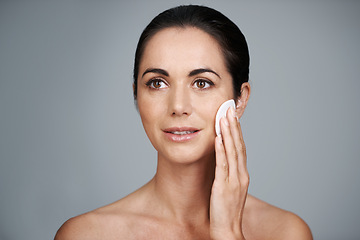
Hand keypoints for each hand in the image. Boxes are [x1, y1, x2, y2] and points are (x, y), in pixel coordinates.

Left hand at [210, 106, 248, 239]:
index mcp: (242, 175)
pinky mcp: (224, 187)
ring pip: (232, 151)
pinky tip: (218, 137)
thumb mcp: (230, 189)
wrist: (228, 231)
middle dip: (234, 126)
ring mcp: (234, 180)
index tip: (233, 117)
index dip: (237, 131)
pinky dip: (221, 149)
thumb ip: (228, 175)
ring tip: (224, 116)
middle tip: (229, 109)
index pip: (241, 148)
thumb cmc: (226, 211)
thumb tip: (222, 161)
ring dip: (228, 133)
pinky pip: (223, 164)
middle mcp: (241, 175)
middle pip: (238, 146)